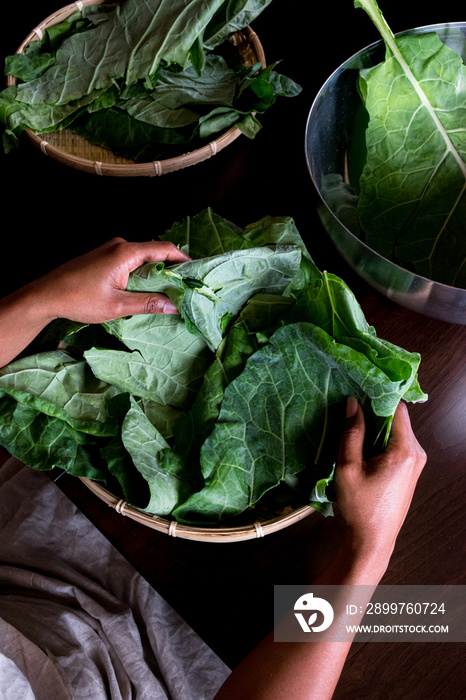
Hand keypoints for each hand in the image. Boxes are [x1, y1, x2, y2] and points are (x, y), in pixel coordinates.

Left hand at [31, 237, 189, 323]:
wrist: (45, 295)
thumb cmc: (79, 299)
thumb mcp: (118, 306)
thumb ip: (148, 303)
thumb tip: (174, 306)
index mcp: (125, 253)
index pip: (164, 249)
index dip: (183, 259)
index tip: (197, 271)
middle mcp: (119, 246)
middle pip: (154, 252)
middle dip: (171, 267)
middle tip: (186, 285)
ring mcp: (110, 250)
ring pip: (142, 258)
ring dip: (156, 272)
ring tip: (169, 289)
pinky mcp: (103, 258)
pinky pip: (130, 261)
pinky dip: (142, 272)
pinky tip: (145, 288)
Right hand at [335, 398, 426, 562]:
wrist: (372, 541)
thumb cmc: (360, 508)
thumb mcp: (348, 467)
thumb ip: (351, 433)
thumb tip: (352, 402)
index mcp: (405, 450)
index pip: (397, 407)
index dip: (377, 396)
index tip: (357, 390)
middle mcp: (416, 452)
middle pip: (397, 417)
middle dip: (373, 412)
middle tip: (349, 409)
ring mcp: (415, 461)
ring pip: (395, 430)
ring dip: (375, 427)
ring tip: (351, 427)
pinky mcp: (409, 469)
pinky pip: (396, 443)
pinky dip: (379, 439)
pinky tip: (361, 445)